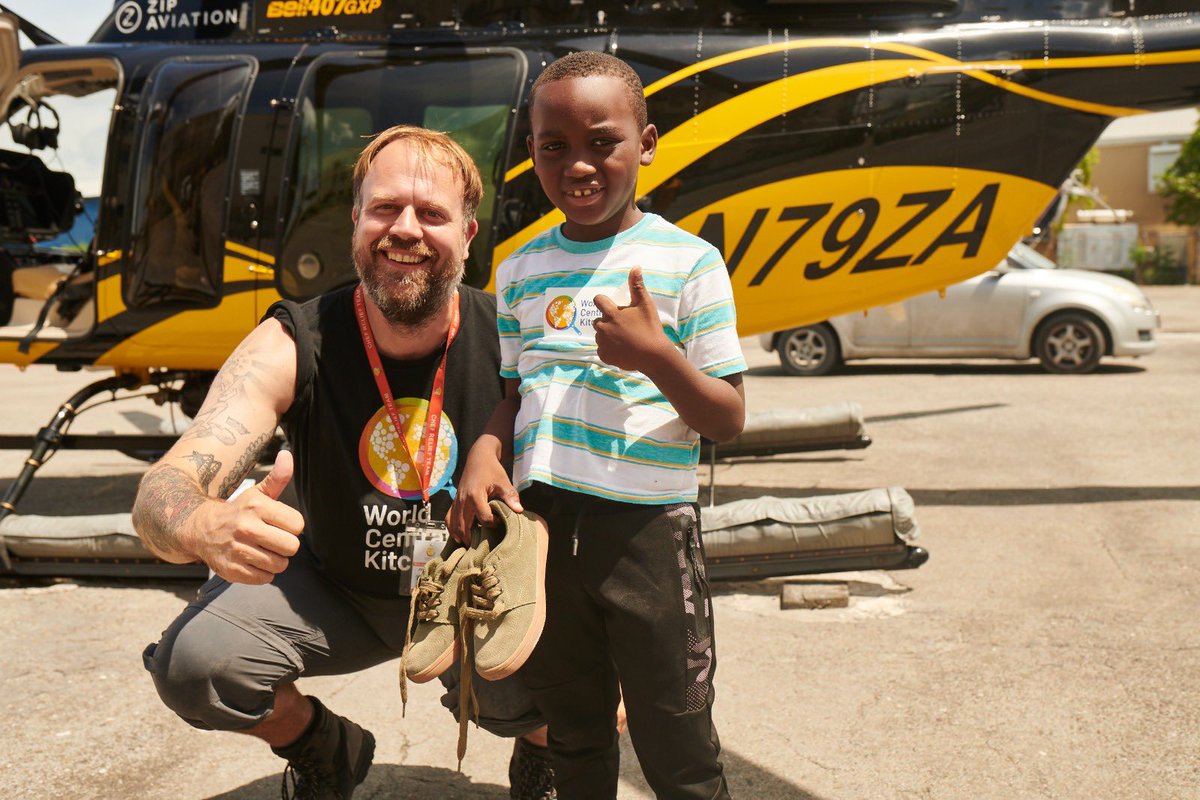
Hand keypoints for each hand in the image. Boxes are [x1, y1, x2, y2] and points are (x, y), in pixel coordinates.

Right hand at [189, 450, 304, 584]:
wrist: (200, 528)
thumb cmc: (239, 511)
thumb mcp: (257, 493)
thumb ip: (278, 477)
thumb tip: (287, 455)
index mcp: (257, 506)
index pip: (298, 525)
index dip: (292, 527)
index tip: (279, 524)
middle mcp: (246, 527)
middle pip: (292, 547)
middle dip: (285, 545)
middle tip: (272, 539)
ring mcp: (237, 550)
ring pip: (279, 565)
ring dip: (274, 560)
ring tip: (261, 550)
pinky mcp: (231, 570)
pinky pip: (265, 578)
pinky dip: (262, 573)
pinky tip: (251, 561)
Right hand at [447, 440, 522, 544]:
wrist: (478, 458)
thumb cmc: (492, 469)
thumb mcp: (503, 481)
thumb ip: (510, 496)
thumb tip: (519, 510)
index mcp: (475, 495)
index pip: (483, 518)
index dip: (493, 523)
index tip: (500, 521)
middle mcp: (463, 500)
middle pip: (464, 525)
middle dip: (471, 538)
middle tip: (480, 547)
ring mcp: (457, 501)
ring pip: (454, 523)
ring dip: (460, 535)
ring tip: (468, 545)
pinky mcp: (454, 501)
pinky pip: (448, 517)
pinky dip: (451, 528)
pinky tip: (457, 536)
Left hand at [593, 268, 672, 371]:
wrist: (654, 356)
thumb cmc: (650, 328)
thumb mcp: (645, 304)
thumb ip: (637, 286)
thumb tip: (635, 267)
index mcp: (611, 313)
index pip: (598, 300)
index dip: (604, 302)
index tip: (612, 307)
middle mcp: (603, 327)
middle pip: (598, 320)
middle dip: (607, 321)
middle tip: (624, 327)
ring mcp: (602, 343)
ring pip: (600, 335)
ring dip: (608, 335)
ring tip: (625, 340)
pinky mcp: (604, 356)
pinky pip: (602, 349)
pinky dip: (609, 349)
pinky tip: (622, 350)